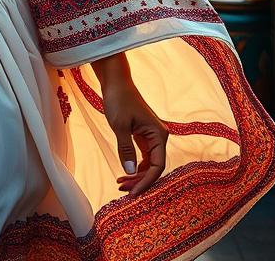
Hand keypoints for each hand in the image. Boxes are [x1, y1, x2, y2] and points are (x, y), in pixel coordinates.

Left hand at [93, 54, 168, 196]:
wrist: (115, 80)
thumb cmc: (118, 99)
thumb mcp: (119, 125)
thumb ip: (126, 149)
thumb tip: (131, 171)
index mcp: (159, 135)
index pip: (157, 167)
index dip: (146, 182)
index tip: (132, 193)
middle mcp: (159, 137)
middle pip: (153, 167)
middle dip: (139, 180)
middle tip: (122, 190)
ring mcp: (151, 136)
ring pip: (147, 163)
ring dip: (136, 175)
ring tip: (120, 184)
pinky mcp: (142, 135)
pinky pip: (142, 156)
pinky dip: (134, 165)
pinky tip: (124, 173)